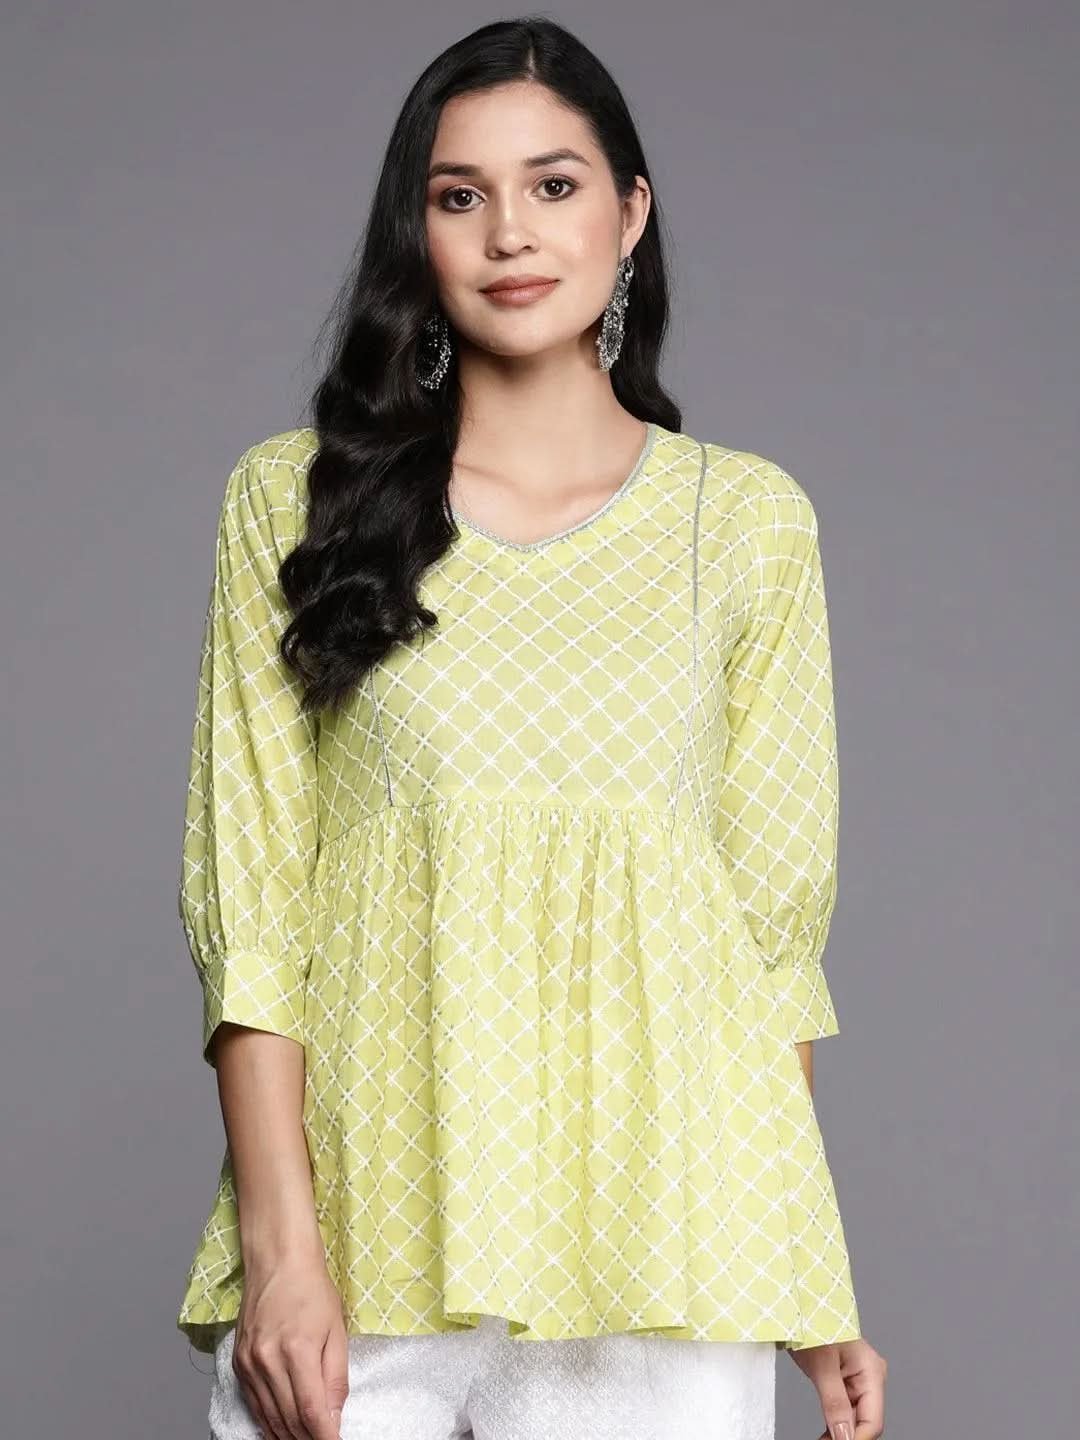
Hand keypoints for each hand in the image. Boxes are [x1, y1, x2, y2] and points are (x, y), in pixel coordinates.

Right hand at [230, 1245, 349, 1439]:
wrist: (277, 1261)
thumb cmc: (312, 1289)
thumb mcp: (337, 1330)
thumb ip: (336, 1378)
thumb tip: (334, 1418)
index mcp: (297, 1350)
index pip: (311, 1412)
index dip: (325, 1437)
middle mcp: (267, 1361)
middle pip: (289, 1420)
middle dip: (308, 1439)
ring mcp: (249, 1363)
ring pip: (269, 1418)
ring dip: (288, 1436)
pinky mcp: (238, 1363)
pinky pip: (253, 1404)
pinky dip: (268, 1422)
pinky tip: (281, 1430)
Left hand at [785, 1333, 886, 1438]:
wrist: (801, 1305)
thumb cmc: (813, 1323)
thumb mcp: (822, 1365)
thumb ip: (835, 1402)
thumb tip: (845, 1437)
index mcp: (872, 1371)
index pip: (872, 1421)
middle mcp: (870, 1378)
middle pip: (866, 1422)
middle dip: (847, 1438)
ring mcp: (859, 1381)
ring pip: (855, 1419)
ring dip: (840, 1434)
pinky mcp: (845, 1382)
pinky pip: (845, 1411)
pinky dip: (835, 1425)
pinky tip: (824, 1436)